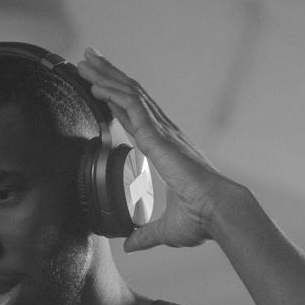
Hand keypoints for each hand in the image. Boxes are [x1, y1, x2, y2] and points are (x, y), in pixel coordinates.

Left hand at [76, 48, 246, 252]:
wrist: (220, 213)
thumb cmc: (203, 219)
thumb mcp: (167, 230)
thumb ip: (147, 235)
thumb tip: (131, 246)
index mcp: (165, 148)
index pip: (135, 115)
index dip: (116, 97)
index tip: (99, 83)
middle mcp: (163, 134)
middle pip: (130, 95)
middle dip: (107, 75)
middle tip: (87, 58)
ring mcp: (162, 132)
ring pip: (129, 95)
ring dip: (105, 76)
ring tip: (84, 60)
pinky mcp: (160, 137)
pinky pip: (133, 108)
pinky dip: (113, 93)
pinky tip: (96, 83)